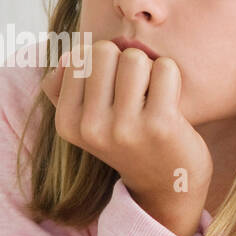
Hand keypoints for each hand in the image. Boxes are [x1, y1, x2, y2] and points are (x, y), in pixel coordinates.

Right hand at [42, 40, 212, 219]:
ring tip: (152, 95)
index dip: (102, 63)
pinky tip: (170, 100)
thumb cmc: (128, 141)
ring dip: (148, 69)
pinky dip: (171, 76)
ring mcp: (125, 127)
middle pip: (103, 51)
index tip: (113, 90)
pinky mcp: (160, 124)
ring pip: (133, 58)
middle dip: (123, 61)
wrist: (167, 184)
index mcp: (67, 123)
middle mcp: (91, 127)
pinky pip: (164, 68)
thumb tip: (64, 57)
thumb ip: (66, 88)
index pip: (77, 57)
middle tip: (135, 90)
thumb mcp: (87, 122)